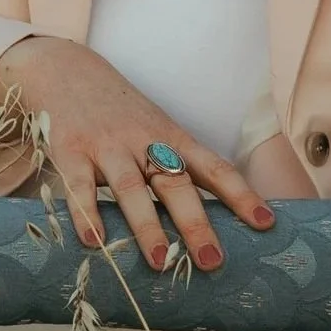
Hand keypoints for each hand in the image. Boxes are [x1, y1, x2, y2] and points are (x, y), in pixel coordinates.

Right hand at [0, 36, 273, 269]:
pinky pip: (79, 186)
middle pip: (175, 184)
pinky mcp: (69, 150)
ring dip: (147, 226)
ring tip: (160, 262)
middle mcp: (143, 141)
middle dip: (196, 224)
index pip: (214, 168)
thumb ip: (174, 165)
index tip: (267, 223)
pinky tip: (94, 242)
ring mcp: (106, 146)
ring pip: (130, 188)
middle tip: (213, 260)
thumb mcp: (154, 128)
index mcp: (171, 138)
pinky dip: (86, 214)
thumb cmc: (119, 112)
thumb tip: (209, 219)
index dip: (242, 195)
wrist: (64, 68)